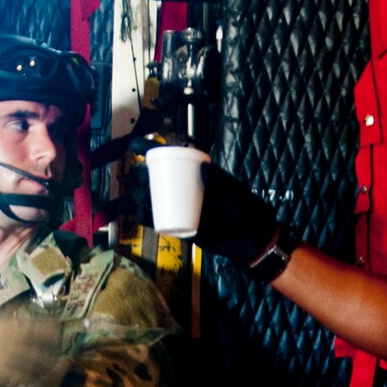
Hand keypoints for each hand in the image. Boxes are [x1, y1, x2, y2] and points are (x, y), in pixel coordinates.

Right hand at [128, 154, 280, 264]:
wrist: (248, 239)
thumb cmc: (244, 211)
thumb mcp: (233, 193)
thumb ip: (220, 182)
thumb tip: (203, 167)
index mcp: (197, 178)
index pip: (174, 162)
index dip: (154, 153)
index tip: (138, 147)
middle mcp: (187, 192)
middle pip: (159, 182)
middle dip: (143, 179)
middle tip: (138, 178)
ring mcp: (183, 209)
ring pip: (156, 201)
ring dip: (142, 197)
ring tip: (137, 196)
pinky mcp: (182, 227)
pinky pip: (162, 222)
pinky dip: (149, 218)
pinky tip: (141, 214)